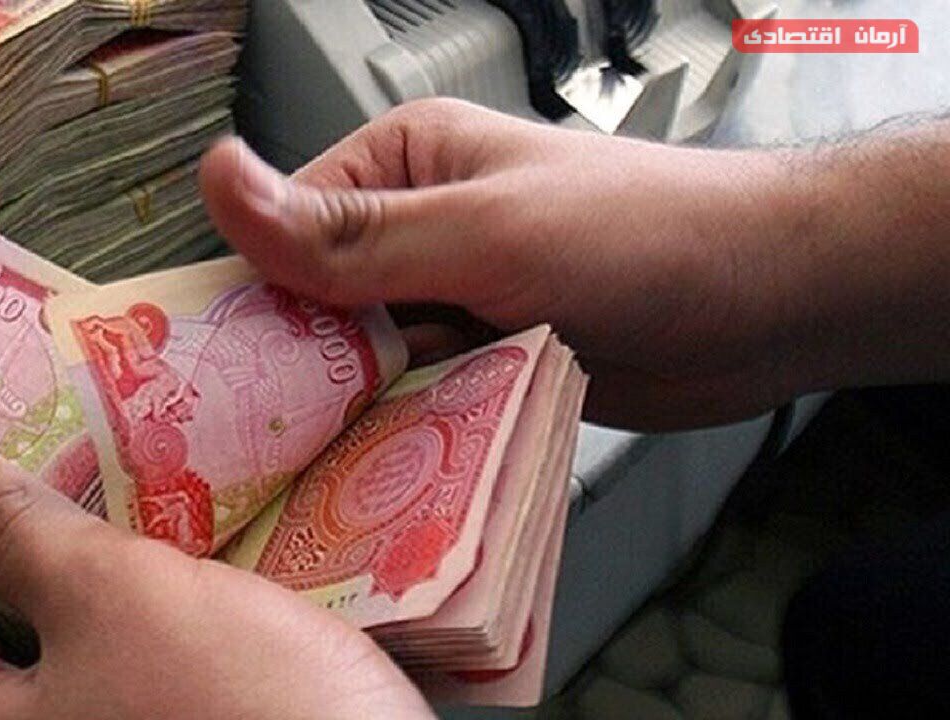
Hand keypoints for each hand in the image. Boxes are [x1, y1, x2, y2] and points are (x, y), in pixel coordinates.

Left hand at [0, 431, 433, 719]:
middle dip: (59, 542)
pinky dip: (169, 614)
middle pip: (8, 623)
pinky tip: (214, 568)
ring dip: (125, 572)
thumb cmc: (238, 710)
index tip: (27, 464)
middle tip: (111, 472)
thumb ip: (6, 530)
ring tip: (169, 507)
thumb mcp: (113, 597)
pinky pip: (146, 666)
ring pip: (87, 640)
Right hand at [199, 99, 820, 429]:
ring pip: (363, 372)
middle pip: (313, 315)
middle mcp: (411, 232)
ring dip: (358, 416)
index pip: (279, 240)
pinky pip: (416, 406)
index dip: (248, 314)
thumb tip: (215, 177)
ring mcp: (448, 302)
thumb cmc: (640, 236)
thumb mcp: (483, 232)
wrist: (768, 299)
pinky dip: (405, 438)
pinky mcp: (481, 363)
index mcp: (396, 167)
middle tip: (270, 455)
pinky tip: (387, 478)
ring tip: (327, 474)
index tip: (217, 394)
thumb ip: (350, 235)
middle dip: (304, 377)